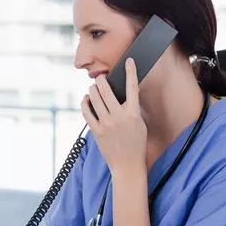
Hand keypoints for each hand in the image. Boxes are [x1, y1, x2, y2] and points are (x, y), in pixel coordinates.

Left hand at [81, 58, 146, 172]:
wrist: (127, 165)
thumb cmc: (136, 144)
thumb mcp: (140, 124)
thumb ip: (132, 108)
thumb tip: (126, 93)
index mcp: (133, 114)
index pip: (132, 87)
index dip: (131, 72)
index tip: (128, 61)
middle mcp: (119, 117)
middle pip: (107, 90)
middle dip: (102, 80)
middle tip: (101, 76)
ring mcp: (106, 124)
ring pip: (95, 99)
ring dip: (93, 89)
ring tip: (94, 87)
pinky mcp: (96, 131)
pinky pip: (87, 112)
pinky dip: (85, 103)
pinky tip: (86, 99)